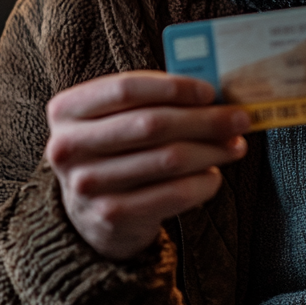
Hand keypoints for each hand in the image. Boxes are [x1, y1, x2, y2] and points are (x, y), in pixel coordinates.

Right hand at [46, 72, 248, 260]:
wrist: (89, 212)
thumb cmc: (115, 149)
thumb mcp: (117, 119)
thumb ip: (153, 101)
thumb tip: (215, 95)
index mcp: (66, 110)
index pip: (126, 88)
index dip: (174, 88)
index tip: (211, 92)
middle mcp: (68, 147)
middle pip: (152, 125)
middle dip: (205, 120)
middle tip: (239, 118)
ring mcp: (86, 185)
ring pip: (169, 160)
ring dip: (212, 150)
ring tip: (235, 145)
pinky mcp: (110, 216)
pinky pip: (174, 194)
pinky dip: (203, 182)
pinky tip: (213, 175)